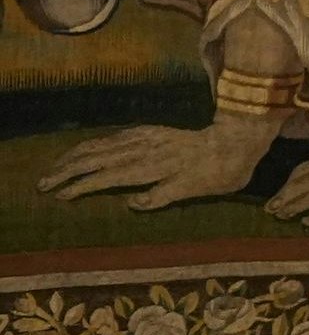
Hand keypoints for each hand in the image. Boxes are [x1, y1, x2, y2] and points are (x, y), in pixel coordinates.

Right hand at [38, 116, 284, 209]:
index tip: (61, 196)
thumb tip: (132, 203)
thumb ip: (164, 196)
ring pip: (103, 145)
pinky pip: (117, 136)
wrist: (239, 141)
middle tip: (43, 184)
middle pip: (97, 158)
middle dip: (67, 170)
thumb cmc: (220, 173)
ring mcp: (148, 138)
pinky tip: (86, 149)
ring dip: (76, 156)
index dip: (83, 186)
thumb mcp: (197, 190)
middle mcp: (146, 149)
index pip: (109, 177)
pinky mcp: (153, 131)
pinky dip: (95, 143)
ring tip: (55, 168)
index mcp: (153, 166)